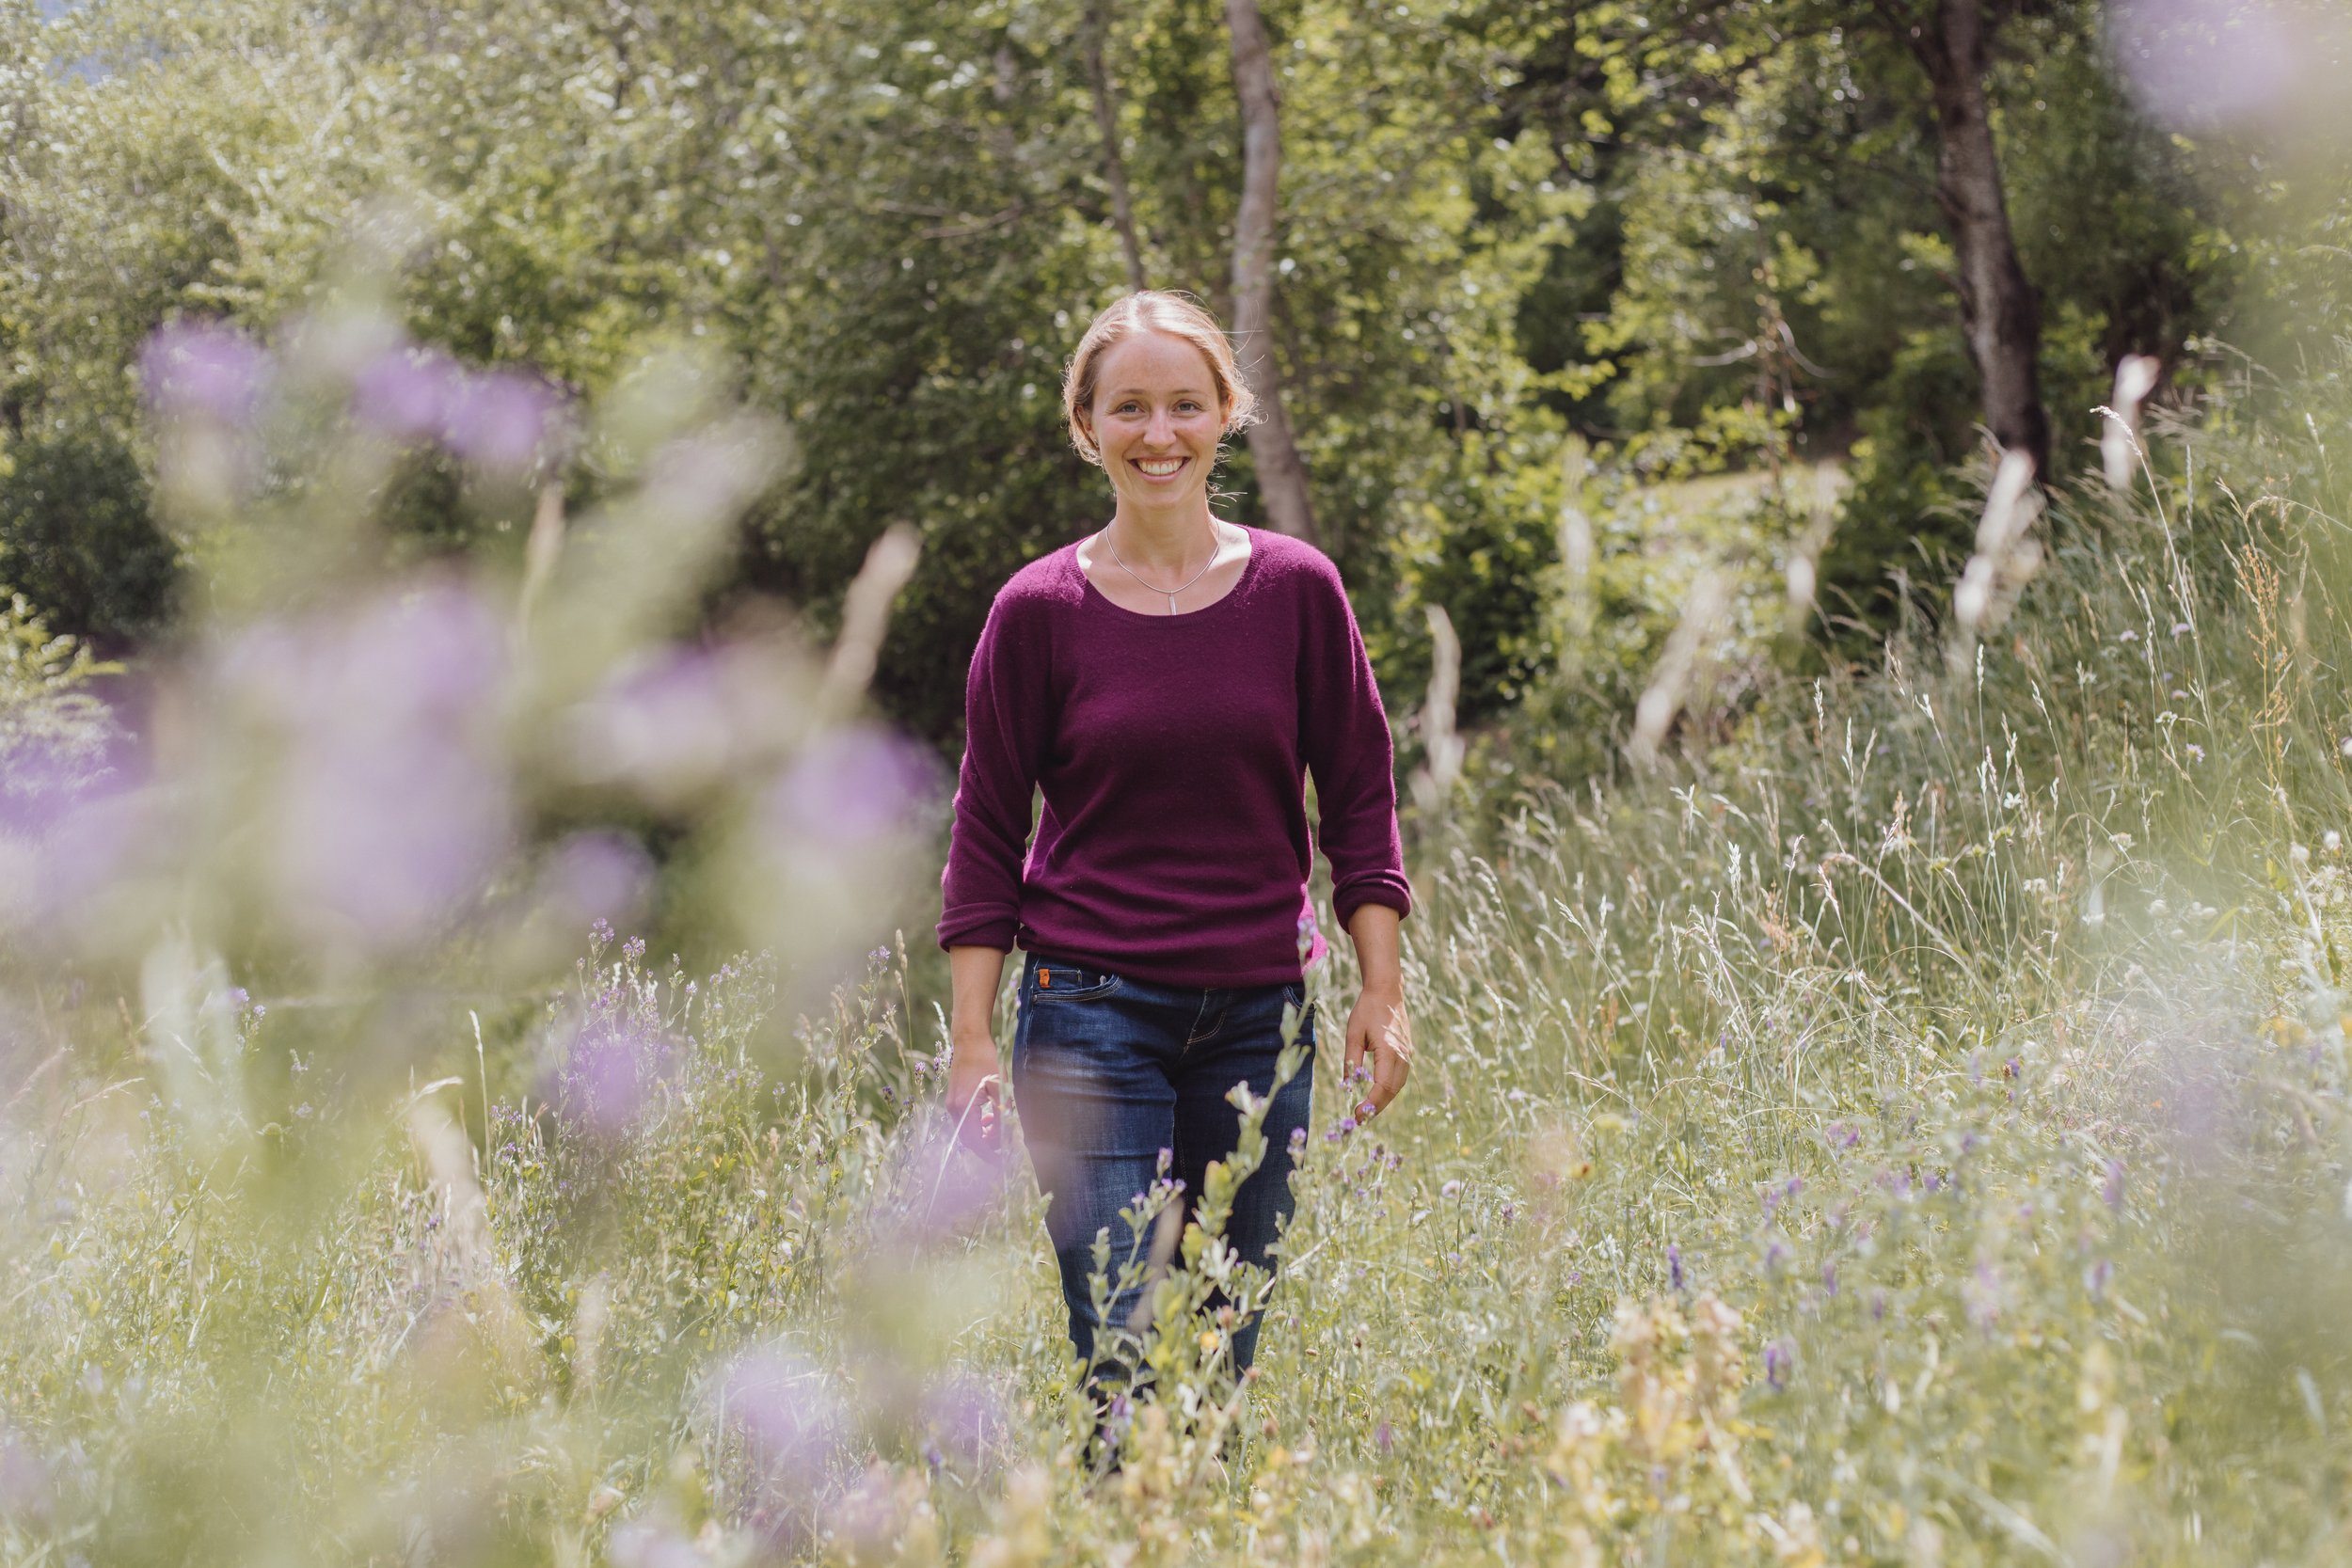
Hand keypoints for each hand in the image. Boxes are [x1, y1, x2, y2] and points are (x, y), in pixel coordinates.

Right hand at [946, 1032, 1002, 1152]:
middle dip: (987, 1146)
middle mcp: (954, 1109)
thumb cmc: (986, 1060)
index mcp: (964, 1108)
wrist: (969, 1041)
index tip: (1001, 1162)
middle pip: (969, 1139)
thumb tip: (1006, 1134)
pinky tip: (990, 1117)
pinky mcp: (954, 1099)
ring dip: (983, 1134)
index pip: (975, 1141)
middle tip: (1004, 1147)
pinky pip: (965, 1120)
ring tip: (999, 1127)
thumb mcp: (999, 1087)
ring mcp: (952, 1104)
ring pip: (967, 1130)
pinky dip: (978, 1124)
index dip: (988, 1154)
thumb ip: (1001, 1112)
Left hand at [1342, 983, 1411, 1124]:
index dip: (1369, 1104)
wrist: (1387, 991)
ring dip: (1383, 1100)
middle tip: (1359, 1119)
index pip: (1382, 1087)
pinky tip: (1375, 1094)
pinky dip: (1388, 1090)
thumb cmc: (1367, 1010)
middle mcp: (1403, 1056)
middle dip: (1376, 1108)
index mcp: (1389, 1051)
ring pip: (1397, 1086)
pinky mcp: (1407, 1053)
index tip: (1356, 1114)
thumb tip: (1347, 1087)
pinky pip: (1399, 1078)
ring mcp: (1407, 1055)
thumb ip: (1351, 1061)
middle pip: (1392, 1091)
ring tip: (1365, 1110)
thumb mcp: (1353, 1035)